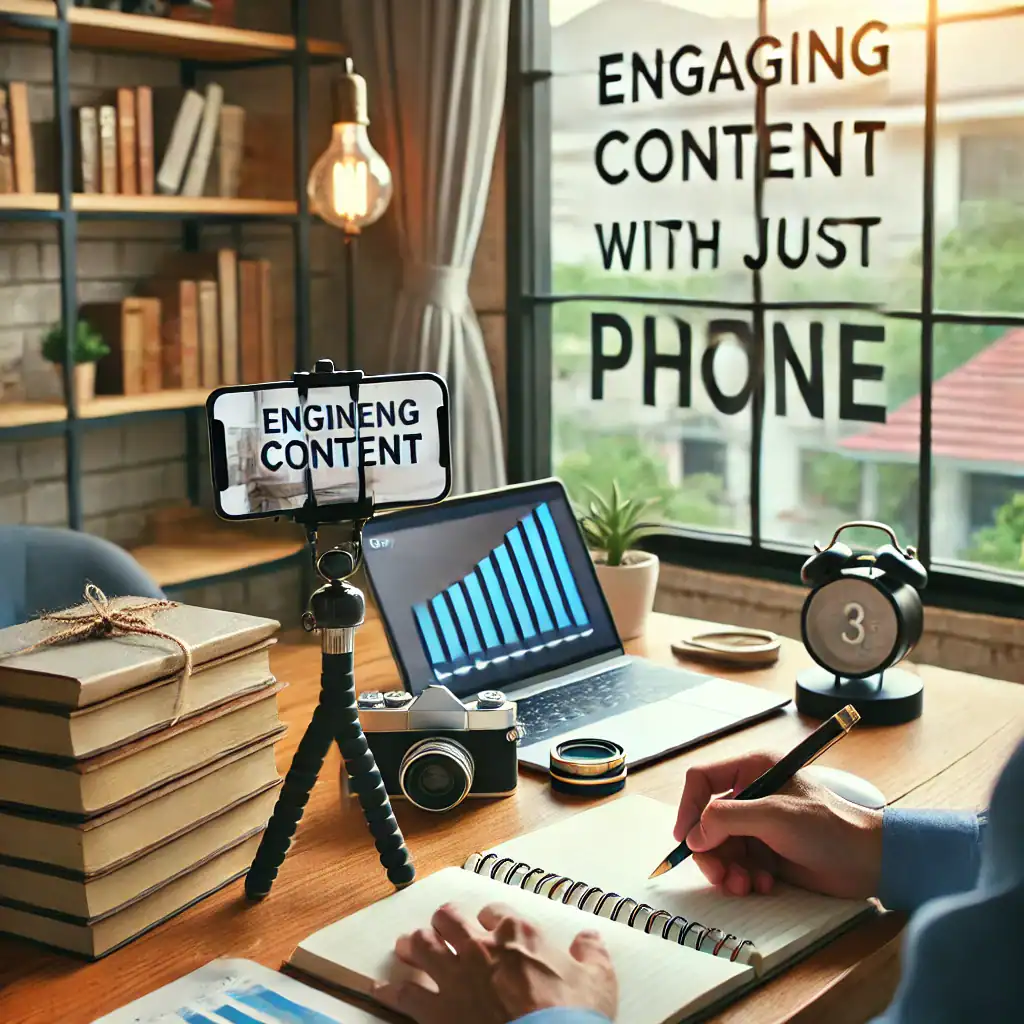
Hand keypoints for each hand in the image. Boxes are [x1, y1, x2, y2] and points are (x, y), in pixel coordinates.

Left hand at [372, 902, 617, 1023]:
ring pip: (423, 948)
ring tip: (405, 944)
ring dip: (413, 945)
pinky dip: (390, 989)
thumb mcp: (597, 980)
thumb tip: (590, 938)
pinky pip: (403, 995)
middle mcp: (480, 948)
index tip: (488, 923)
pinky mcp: (437, 1011)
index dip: (490, 917)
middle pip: (449, 920)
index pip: (495, 912)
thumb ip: (591, 953)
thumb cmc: (572, 1016)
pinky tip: (381, 987)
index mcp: (517, 935)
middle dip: (442, 921)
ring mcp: (455, 978)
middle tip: (439, 925)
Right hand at [674, 751, 882, 899]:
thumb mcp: (775, 816)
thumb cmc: (829, 827)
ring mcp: (759, 825)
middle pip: (707, 820)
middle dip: (711, 850)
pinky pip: (738, 865)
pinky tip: (765, 885)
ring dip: (727, 870)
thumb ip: (728, 818)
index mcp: (753, 769)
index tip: (685, 839)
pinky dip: (745, 878)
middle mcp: (752, 794)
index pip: (702, 780)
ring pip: (720, 847)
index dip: (688, 807)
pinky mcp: (767, 852)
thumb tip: (693, 836)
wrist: (870, 862)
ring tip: (744, 886)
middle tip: (719, 875)